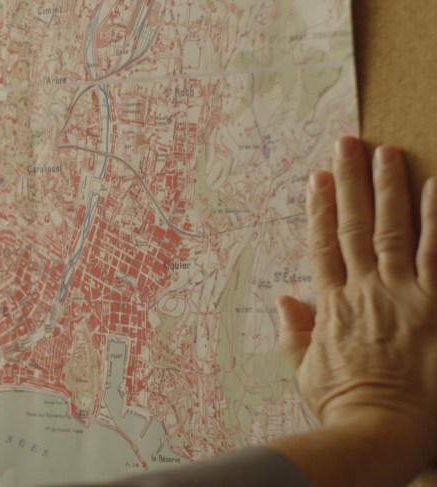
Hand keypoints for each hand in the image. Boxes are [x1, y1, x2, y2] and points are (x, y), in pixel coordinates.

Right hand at [277, 137, 436, 444]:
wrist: (376, 429)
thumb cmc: (342, 405)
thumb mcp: (307, 370)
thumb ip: (296, 333)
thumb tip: (284, 300)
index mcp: (330, 305)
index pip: (322, 245)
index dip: (318, 209)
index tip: (317, 178)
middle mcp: (362, 291)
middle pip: (351, 226)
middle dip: (350, 182)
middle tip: (348, 143)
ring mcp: (398, 296)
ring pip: (390, 230)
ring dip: (388, 188)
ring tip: (387, 152)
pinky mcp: (431, 307)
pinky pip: (435, 255)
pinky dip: (434, 220)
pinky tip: (434, 189)